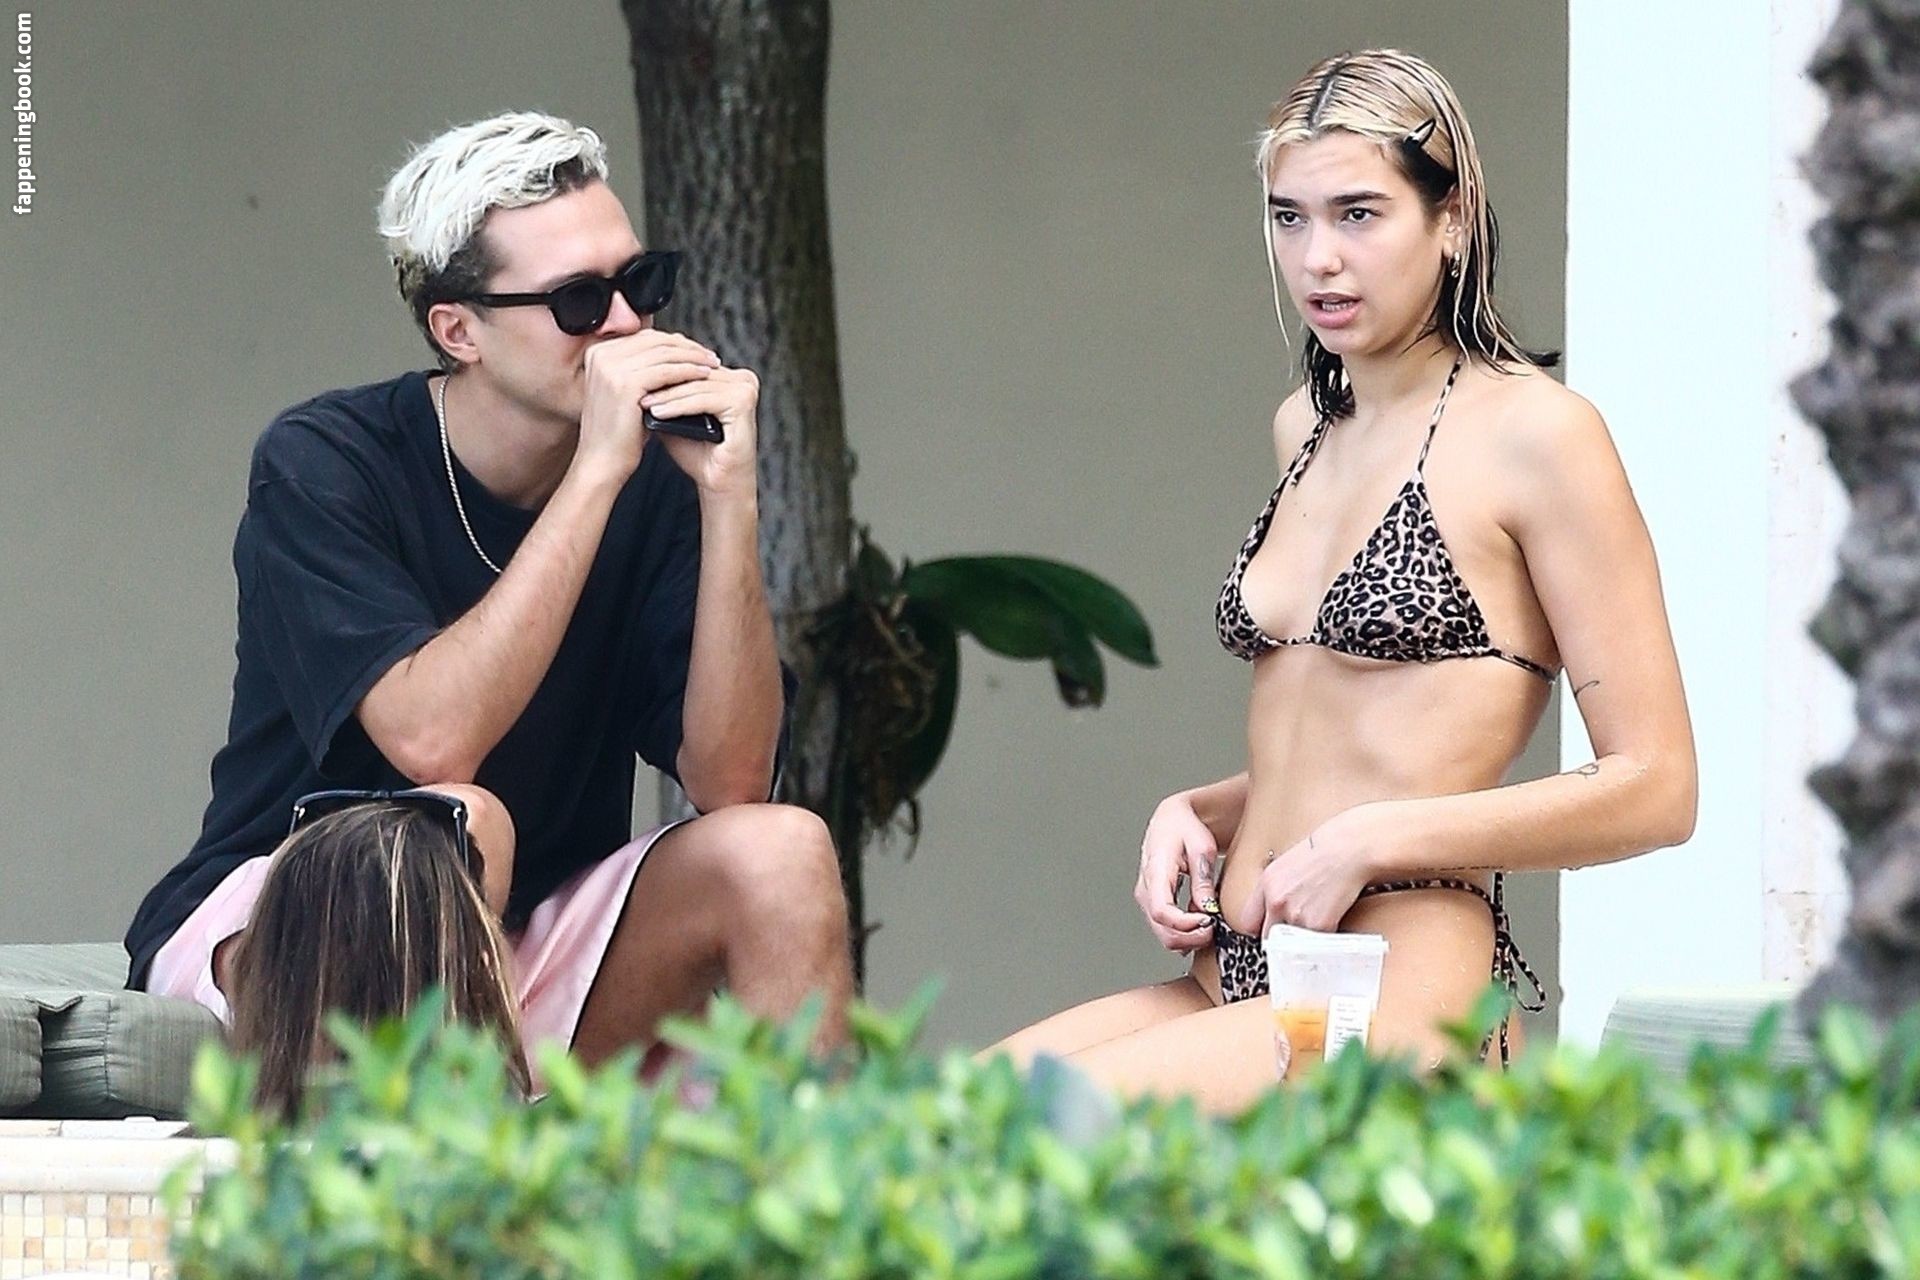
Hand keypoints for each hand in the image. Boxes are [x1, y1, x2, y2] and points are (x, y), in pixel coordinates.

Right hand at [575, 330, 723, 485]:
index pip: (645, 335)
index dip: (675, 342)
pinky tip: (705, 377)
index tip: (696, 350)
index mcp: (598, 352)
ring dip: (694, 358)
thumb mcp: (625, 391)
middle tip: (710, 356)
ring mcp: (612, 367)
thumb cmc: (617, 433)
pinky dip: (690, 372)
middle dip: (687, 347)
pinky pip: (668, 371)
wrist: (601, 462)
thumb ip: (640, 368)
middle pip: (656, 340)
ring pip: (665, 353)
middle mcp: (601, 354)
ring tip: (713, 365)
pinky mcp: (626, 383)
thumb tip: (675, 350)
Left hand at [641, 357, 760, 498]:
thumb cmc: (700, 454)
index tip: (632, 379)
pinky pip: (704, 400)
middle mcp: (743, 379)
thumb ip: (664, 395)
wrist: (719, 482)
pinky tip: (659, 412)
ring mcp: (746, 389)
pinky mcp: (744, 402)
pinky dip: (679, 406)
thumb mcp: (675, 417)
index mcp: (730, 377)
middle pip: (693, 374)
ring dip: (666, 395)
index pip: (690, 365)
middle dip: (661, 382)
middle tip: (633, 388)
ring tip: (642, 403)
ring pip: (696, 386)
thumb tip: (635, 375)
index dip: (661, 372)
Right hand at [1133, 792, 1219, 952]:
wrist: (1171, 819)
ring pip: (1162, 932)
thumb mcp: (1202, 847)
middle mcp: (1146, 887)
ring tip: (1211, 927)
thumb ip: (1202, 879)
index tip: (1208, 922)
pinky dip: (1184, 934)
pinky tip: (1201, 926)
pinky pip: (1165, 927)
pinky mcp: (1154, 902)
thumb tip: (1207, 908)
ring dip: (1187, 938)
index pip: (1161, 910)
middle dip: (1189, 938)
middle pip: (1160, 928)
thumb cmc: (1184, 828)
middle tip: (1214, 932)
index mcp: (1155, 871)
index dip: (1185, 924)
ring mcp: (1147, 897)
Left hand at [1226, 804, 1392, 935]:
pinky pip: (1317, 943)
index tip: (1268, 931)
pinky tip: (1331, 917)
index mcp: (1266, 885)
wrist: (1350, 850)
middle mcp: (1276, 901)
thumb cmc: (1324, 853)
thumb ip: (1274, 890)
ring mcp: (1296, 915)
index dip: (1259, 929)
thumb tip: (1271, 912)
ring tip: (1317, 919)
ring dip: (1303, 940)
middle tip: (1295, 931)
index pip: (1247, 922)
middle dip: (1280, 939)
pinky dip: (1324, 937)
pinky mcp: (1319, 925)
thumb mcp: (1286, 866)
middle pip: (1267, 938)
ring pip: (1292, 944)